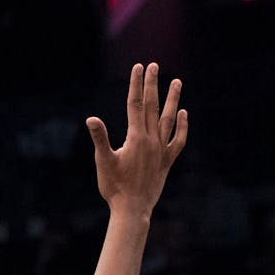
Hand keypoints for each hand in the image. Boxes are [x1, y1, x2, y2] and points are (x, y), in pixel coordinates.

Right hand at [86, 62, 187, 215]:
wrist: (133, 209)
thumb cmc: (114, 187)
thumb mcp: (103, 162)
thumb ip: (100, 138)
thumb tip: (91, 119)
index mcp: (136, 138)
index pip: (135, 105)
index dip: (136, 85)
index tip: (138, 68)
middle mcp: (152, 140)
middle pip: (152, 106)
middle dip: (152, 85)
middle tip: (154, 66)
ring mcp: (162, 150)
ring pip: (169, 119)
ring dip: (172, 99)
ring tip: (176, 82)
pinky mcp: (167, 161)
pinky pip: (178, 139)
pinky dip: (182, 126)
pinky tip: (183, 114)